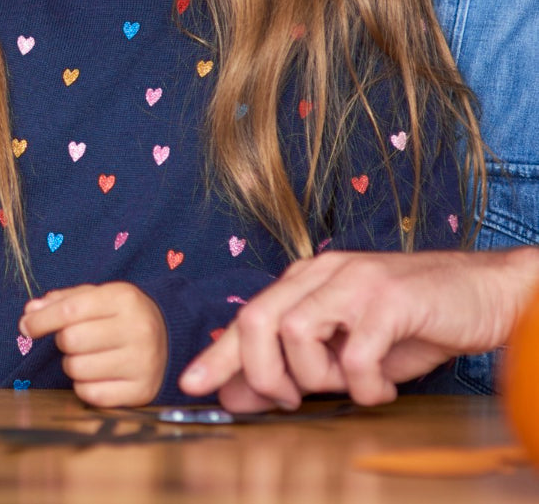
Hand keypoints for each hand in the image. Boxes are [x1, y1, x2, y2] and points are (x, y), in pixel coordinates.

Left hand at [20, 282, 166, 406]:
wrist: (169, 337)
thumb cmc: (120, 315)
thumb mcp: (97, 297)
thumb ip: (62, 302)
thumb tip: (29, 314)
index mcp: (124, 298)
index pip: (70, 311)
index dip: (41, 320)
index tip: (25, 327)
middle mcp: (138, 329)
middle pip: (71, 341)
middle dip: (62, 341)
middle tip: (73, 340)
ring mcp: (143, 363)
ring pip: (77, 369)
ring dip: (72, 364)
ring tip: (89, 356)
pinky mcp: (142, 391)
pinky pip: (91, 394)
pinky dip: (84, 386)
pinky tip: (97, 375)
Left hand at [179, 248, 538, 409]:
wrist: (483, 293)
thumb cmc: (414, 322)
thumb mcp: (346, 351)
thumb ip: (294, 368)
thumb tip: (238, 396)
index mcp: (305, 282)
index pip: (246, 318)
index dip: (218, 356)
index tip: (192, 386)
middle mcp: (321, 274)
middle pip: (257, 320)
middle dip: (262, 373)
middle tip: (291, 400)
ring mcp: (354, 282)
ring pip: (295, 333)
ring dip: (317, 376)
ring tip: (349, 385)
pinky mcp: (389, 300)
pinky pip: (355, 353)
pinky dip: (364, 384)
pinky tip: (382, 387)